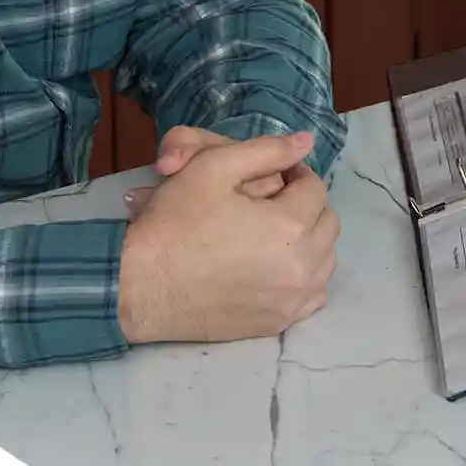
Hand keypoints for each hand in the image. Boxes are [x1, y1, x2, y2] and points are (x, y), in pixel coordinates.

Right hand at [116, 131, 338, 343]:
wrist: (139, 285)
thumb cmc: (174, 222)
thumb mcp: (214, 167)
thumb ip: (267, 150)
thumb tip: (306, 141)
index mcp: (290, 225)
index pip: (315, 188)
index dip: (295, 174)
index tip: (274, 174)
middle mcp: (300, 267)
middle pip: (327, 224)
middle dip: (306, 206)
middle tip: (272, 201)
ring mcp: (289, 301)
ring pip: (324, 262)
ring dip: (310, 240)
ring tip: (275, 230)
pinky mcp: (275, 324)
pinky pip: (311, 297)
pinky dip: (304, 278)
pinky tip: (277, 266)